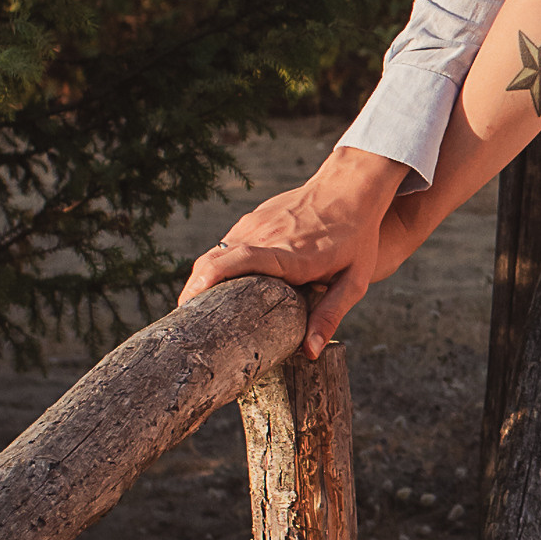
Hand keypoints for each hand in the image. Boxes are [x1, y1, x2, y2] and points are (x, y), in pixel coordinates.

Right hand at [177, 146, 403, 355]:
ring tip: (193, 312)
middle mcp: (267, 236)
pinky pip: (226, 244)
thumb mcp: (354, 280)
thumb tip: (309, 352)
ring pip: (216, 253)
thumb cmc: (357, 237)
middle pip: (215, 261)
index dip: (208, 282)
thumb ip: (330, 314)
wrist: (351, 186)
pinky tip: (215, 288)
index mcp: (290, 255)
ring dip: (201, 279)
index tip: (187, 307)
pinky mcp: (254, 218)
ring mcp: (257, 223)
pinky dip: (215, 265)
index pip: (239, 262)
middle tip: (183, 324)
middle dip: (193, 291)